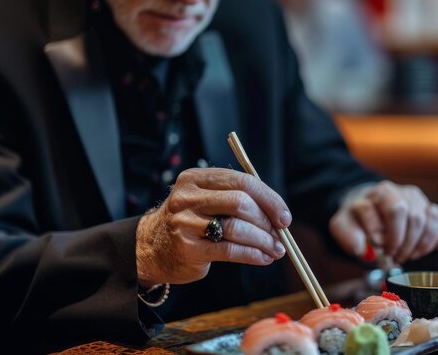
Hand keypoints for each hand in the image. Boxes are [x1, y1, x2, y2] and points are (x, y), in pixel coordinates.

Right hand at [135, 168, 289, 285]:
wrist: (152, 247)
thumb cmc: (192, 221)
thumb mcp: (207, 200)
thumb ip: (238, 199)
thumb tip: (279, 216)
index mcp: (196, 178)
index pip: (241, 181)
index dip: (269, 199)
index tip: (284, 216)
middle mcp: (188, 197)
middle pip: (240, 203)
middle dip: (267, 221)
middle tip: (280, 235)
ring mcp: (185, 223)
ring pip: (237, 228)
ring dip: (264, 241)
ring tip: (276, 250)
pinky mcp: (188, 248)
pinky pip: (230, 250)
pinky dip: (253, 255)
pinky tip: (263, 258)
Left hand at [329, 181, 437, 263]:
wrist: (368, 211)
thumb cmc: (358, 220)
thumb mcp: (343, 226)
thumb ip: (348, 236)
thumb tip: (364, 249)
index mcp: (382, 192)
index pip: (394, 210)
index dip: (389, 234)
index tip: (379, 248)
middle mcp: (404, 193)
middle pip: (415, 217)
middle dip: (404, 243)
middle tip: (394, 256)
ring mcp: (422, 202)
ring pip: (433, 220)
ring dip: (422, 244)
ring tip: (408, 254)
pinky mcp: (433, 213)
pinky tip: (426, 249)